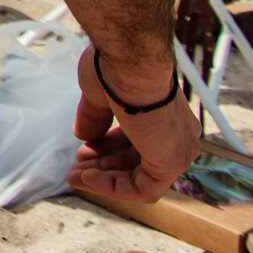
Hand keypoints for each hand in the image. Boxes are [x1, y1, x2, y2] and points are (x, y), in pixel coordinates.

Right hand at [67, 46, 201, 202]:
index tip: (84, 147)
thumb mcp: (100, 95)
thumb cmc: (118, 67)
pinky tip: (88, 177)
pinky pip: (142, 189)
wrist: (131, 63)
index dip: (107, 147)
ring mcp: (178, 150)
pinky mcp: (171, 164)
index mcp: (166, 115)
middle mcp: (178, 135)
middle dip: (103, 166)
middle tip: (76, 167)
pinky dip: (113, 187)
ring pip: (140, 178)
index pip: (137, 140)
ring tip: (75, 176)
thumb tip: (82, 135)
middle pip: (137, 162)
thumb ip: (94, 118)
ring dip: (104, 179)